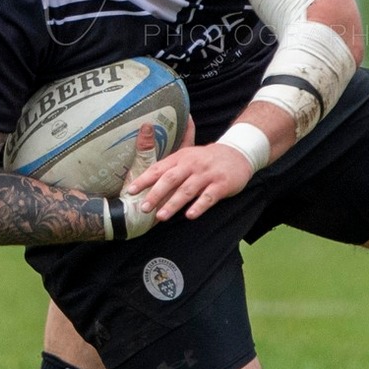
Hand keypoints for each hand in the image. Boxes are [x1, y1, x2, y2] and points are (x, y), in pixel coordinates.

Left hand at [123, 139, 253, 220]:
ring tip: (161, 216)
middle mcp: (192, 165)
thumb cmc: (206, 158)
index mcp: (180, 158)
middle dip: (156, 194)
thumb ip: (168, 164)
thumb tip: (146, 176)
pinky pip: (208, 197)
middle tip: (143, 208)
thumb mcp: (187, 154)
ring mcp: (206, 175)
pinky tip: (190, 215)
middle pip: (171, 179)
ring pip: (187, 190)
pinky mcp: (221, 184)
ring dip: (173, 204)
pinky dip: (199, 206)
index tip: (130, 191)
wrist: (238, 153)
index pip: (159, 169)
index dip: (144, 180)